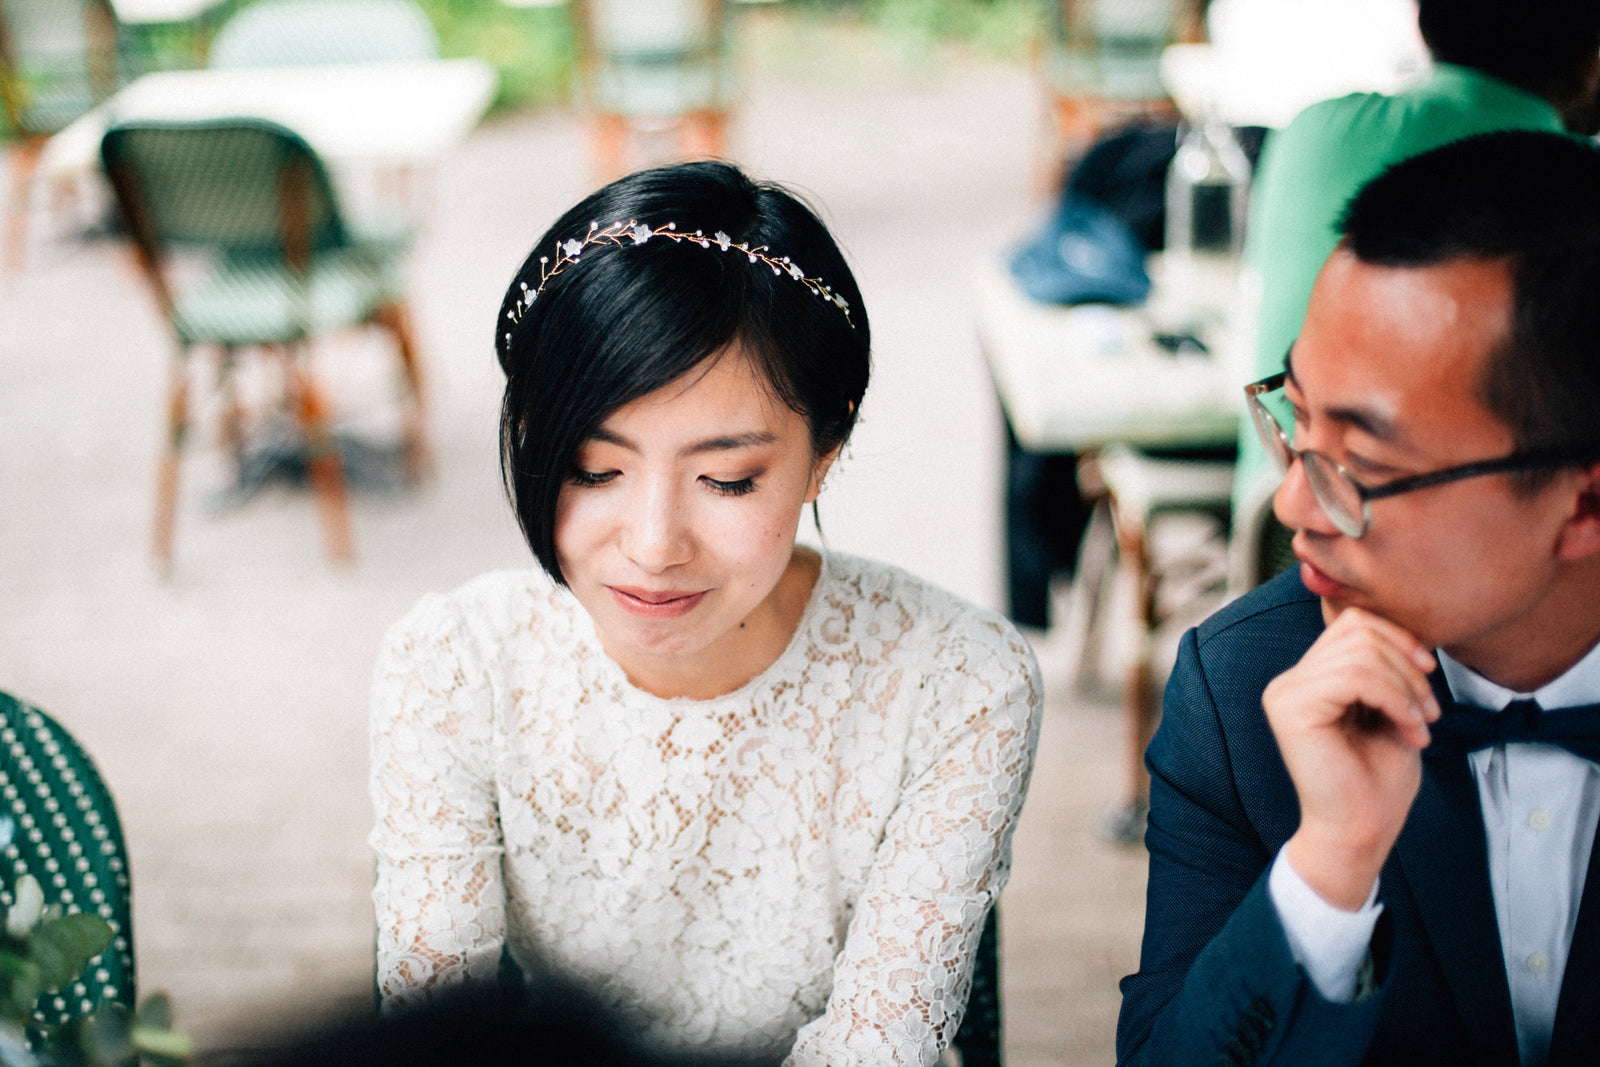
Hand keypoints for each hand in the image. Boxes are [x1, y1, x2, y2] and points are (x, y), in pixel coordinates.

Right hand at [1263, 607, 1439, 909]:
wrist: (1361, 833)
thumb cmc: (1377, 781)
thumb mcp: (1389, 709)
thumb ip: (1384, 668)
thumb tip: (1404, 629)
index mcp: (1308, 678)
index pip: (1353, 622)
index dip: (1399, 638)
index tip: (1428, 678)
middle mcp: (1289, 681)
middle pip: (1359, 630)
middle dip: (1407, 665)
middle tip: (1430, 711)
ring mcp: (1285, 693)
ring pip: (1361, 652)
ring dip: (1406, 688)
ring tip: (1420, 725)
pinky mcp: (1291, 710)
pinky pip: (1354, 677)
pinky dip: (1395, 700)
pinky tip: (1409, 731)